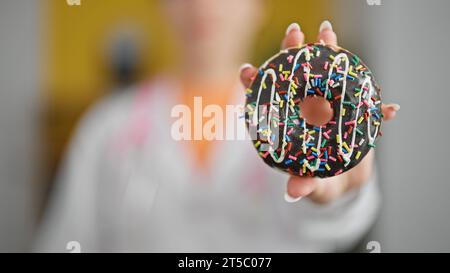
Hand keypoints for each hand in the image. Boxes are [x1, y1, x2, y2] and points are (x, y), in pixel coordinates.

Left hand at [239, 20, 399, 203]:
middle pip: (296, 77)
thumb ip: (304, 186)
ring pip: (328, 76)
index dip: (256, 83)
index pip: (268, 99)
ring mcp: (330, 107)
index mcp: (289, 125)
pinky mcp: (355, 112)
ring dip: (329, 54)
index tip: (247, 70)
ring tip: (329, 35)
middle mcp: (306, 110)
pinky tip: (390, 111)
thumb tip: (293, 193)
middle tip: (293, 35)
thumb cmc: (320, 182)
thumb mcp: (313, 187)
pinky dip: (378, 107)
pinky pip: (367, 104)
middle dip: (292, 53)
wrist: (345, 183)